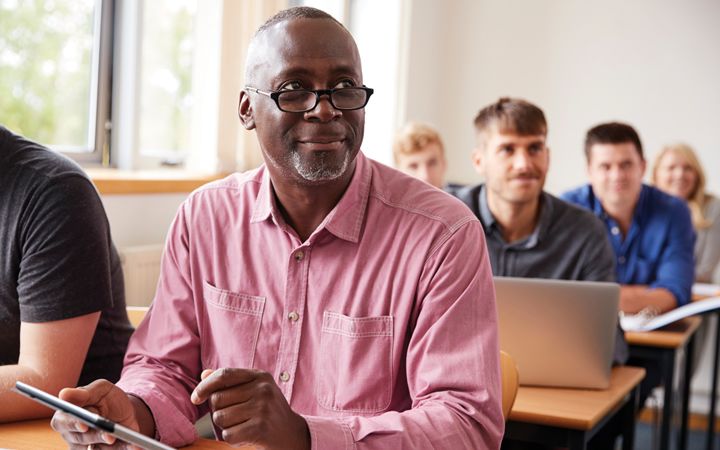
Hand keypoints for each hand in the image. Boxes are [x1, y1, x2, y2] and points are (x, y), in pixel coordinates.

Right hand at [51, 379, 141, 449]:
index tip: (84, 426)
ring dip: (110, 447)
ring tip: (123, 441)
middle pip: (81, 438)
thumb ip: (84, 393)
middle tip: (110, 436)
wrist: (124, 410)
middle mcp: (71, 434)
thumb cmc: (107, 397)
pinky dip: (122, 449)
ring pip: (94, 449)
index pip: (64, 421)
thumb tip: (64, 394)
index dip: (73, 424)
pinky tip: (133, 446)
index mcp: (65, 415)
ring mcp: (83, 447)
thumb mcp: (100, 389)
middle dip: (97, 436)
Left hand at [191, 368, 309, 449]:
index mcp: (260, 376)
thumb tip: (204, 375)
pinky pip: (228, 434)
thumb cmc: (269, 411)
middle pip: (217, 399)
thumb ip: (230, 382)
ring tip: (242, 425)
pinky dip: (232, 439)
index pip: (224, 375)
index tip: (196, 398)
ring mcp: (263, 408)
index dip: (205, 386)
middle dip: (219, 411)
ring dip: (226, 427)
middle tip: (235, 417)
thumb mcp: (254, 390)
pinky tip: (245, 436)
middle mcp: (262, 389)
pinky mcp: (260, 428)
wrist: (292, 434)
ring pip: (220, 418)